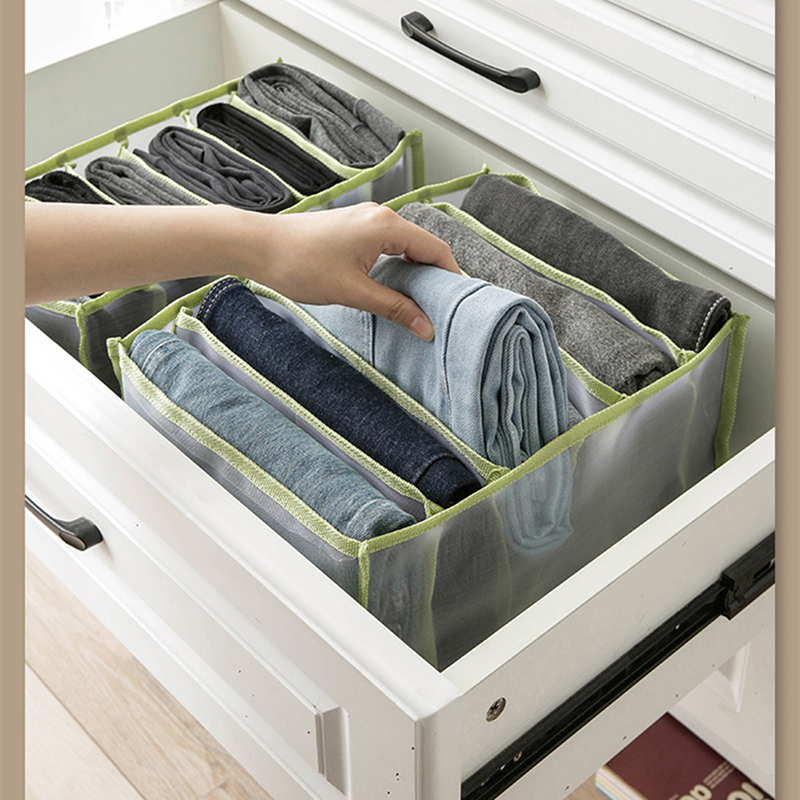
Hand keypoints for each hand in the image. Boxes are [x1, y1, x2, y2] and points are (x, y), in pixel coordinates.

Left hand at [237, 203, 459, 339]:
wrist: (258, 246)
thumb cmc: (300, 264)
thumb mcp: (352, 291)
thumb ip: (394, 308)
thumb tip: (426, 327)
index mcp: (386, 225)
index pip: (435, 249)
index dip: (452, 276)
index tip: (460, 301)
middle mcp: (380, 216)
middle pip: (423, 246)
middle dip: (435, 275)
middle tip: (443, 307)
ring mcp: (366, 220)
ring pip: (405, 246)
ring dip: (415, 271)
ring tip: (421, 302)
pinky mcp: (353, 229)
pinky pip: (388, 245)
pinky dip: (397, 265)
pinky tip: (393, 287)